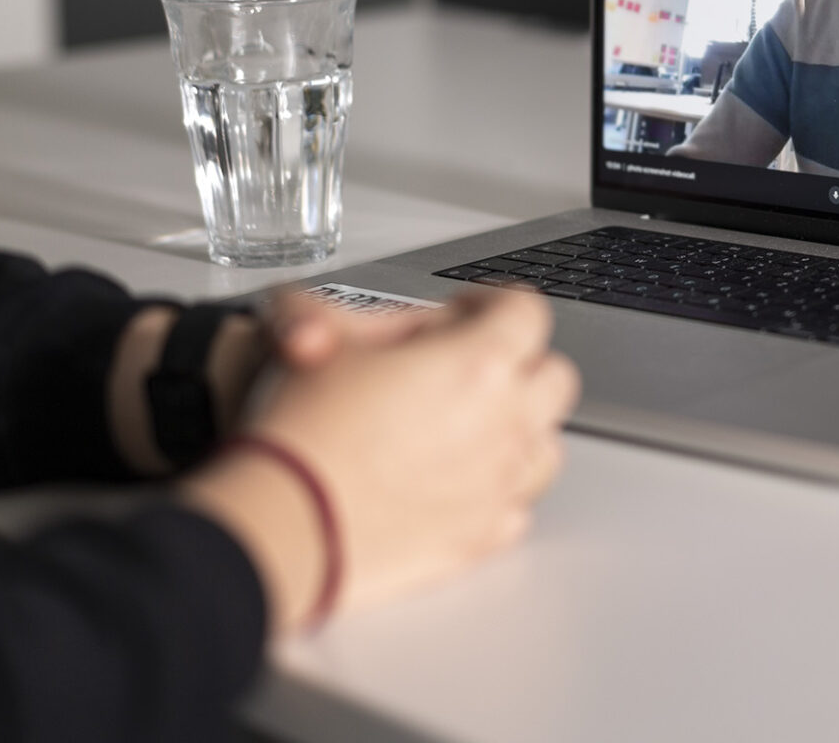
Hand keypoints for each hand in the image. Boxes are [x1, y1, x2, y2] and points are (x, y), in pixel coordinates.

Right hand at [182, 287, 579, 629]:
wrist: (284, 524)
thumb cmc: (305, 435)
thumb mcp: (319, 339)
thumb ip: (346, 311)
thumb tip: (363, 321)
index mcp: (479, 362)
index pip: (527, 310)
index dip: (494, 302)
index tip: (467, 313)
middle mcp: (505, 422)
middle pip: (553, 375)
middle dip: (519, 363)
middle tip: (469, 368)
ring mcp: (500, 483)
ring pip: (547, 444)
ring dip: (518, 429)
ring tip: (467, 428)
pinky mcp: (482, 536)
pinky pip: (517, 506)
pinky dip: (496, 491)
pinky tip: (457, 483)